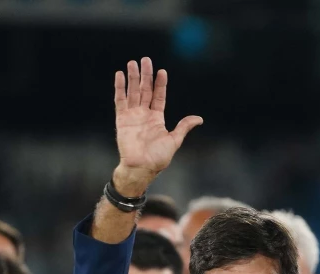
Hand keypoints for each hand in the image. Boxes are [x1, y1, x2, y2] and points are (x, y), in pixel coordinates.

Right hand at [112, 57, 202, 194]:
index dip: (160, 84)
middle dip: (145, 75)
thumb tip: (199, 119)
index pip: (159, 97)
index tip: (162, 72)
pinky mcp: (122, 119)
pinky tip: (120, 75)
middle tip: (146, 59)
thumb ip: (184, 127)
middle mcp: (144, 115)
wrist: (141, 167)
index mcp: (157, 119)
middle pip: (145, 90)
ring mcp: (132, 116)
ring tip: (133, 62)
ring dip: (133, 77)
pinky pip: (120, 100)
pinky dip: (120, 87)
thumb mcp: (174, 140)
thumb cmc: (158, 158)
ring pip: (132, 92)